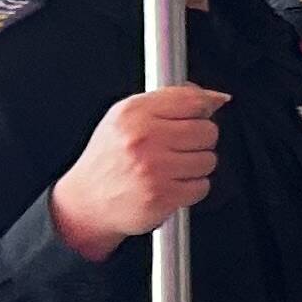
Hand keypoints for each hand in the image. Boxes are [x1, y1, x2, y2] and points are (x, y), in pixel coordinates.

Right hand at [51, 85, 228, 259]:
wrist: (85, 203)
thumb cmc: (107, 160)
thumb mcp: (125, 118)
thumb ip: (169, 101)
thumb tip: (215, 98)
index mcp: (133, 113)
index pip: (192, 100)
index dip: (203, 109)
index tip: (200, 116)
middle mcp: (143, 138)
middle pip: (207, 130)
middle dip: (200, 140)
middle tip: (179, 148)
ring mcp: (153, 168)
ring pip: (208, 159)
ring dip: (196, 166)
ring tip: (171, 168)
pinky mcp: (162, 196)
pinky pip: (202, 186)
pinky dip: (191, 188)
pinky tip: (170, 185)